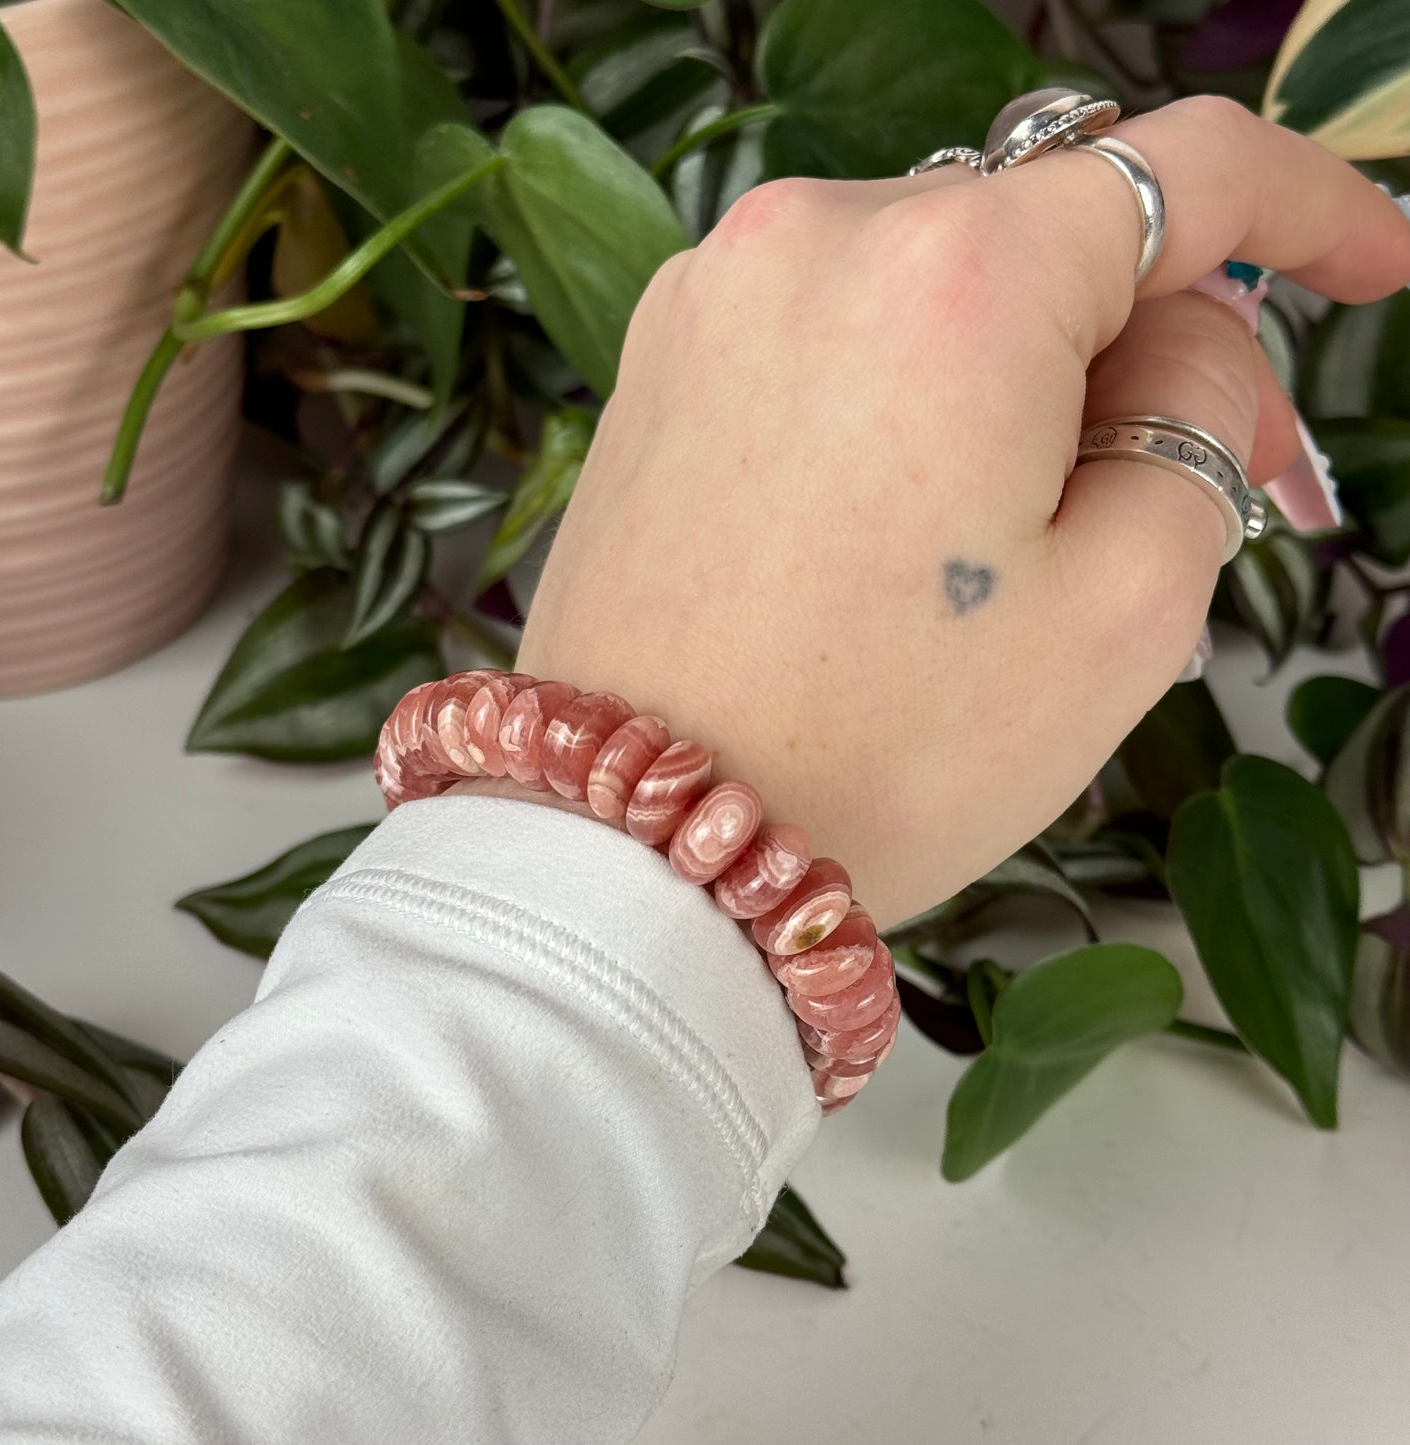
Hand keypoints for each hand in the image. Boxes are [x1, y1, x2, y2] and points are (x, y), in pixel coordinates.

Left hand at [516, 97, 1409, 926]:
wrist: (639, 838)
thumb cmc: (881, 751)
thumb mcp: (1127, 609)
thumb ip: (1201, 425)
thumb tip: (1174, 345)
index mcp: (953, 276)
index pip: (1188, 171)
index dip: (1310, 206)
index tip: (1368, 263)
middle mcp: (817, 238)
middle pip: (1056, 234)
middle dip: (1152, 338)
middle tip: (1203, 475)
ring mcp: (720, 292)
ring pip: (941, 280)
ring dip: (1026, 369)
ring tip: (1036, 529)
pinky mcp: (664, 359)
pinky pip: (838, 327)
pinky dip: (913, 385)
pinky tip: (918, 514)